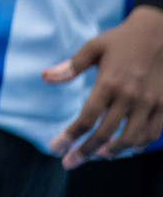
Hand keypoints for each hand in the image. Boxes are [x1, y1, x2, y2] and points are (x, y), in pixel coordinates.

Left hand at [45, 5, 162, 167]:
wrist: (160, 33)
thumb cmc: (121, 39)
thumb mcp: (93, 47)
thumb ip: (71, 66)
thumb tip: (45, 78)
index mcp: (108, 83)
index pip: (86, 118)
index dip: (69, 137)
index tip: (55, 149)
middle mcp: (129, 96)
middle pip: (105, 134)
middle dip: (85, 152)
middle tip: (69, 163)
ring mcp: (149, 103)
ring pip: (130, 138)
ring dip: (112, 151)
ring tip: (96, 156)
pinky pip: (153, 132)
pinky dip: (140, 144)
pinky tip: (127, 147)